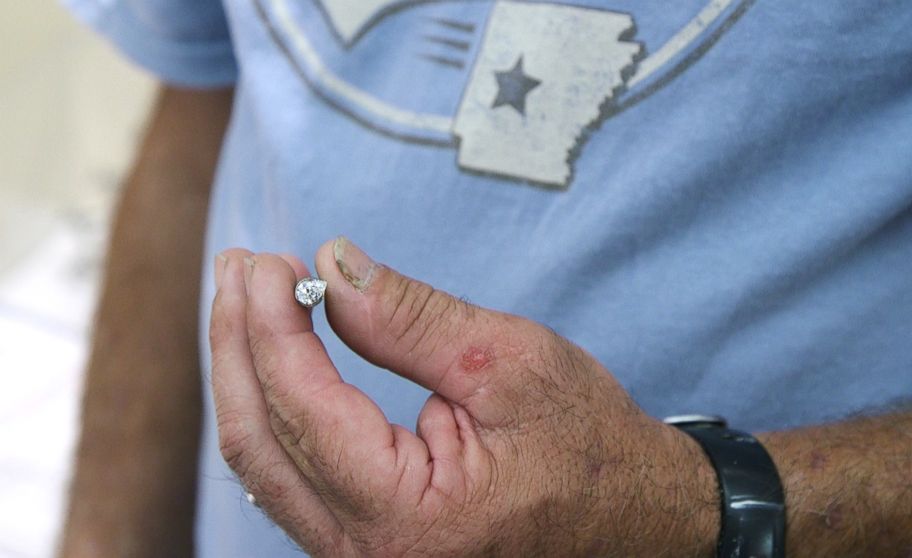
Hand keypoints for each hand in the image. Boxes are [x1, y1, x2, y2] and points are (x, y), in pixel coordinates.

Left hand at [209, 238, 717, 556]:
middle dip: (239, 343)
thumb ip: (411, 319)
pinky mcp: (364, 546)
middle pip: (260, 440)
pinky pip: (291, 477)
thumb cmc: (588, 447)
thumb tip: (332, 266)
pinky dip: (275, 408)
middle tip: (239, 266)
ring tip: (244, 298)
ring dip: (247, 373)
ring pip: (264, 462)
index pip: (304, 408)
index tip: (268, 260)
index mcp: (410, 521)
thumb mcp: (510, 365)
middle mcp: (369, 557)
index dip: (273, 324)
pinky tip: (273, 357)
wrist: (632, 516)